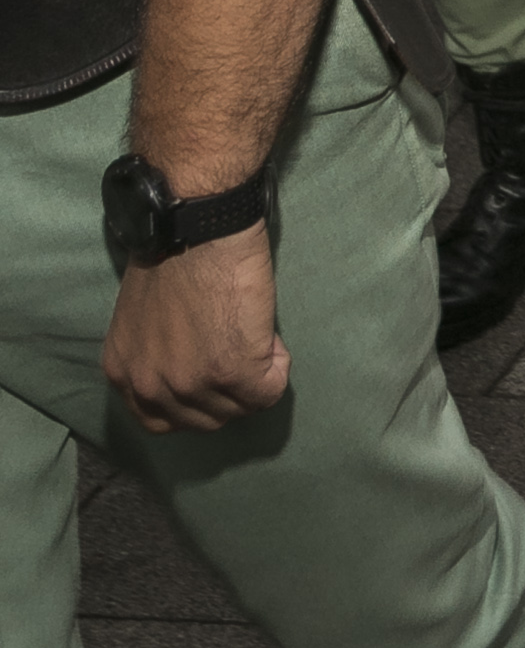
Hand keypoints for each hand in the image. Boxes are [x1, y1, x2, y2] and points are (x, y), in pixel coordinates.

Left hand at [103, 225, 287, 433]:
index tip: (210, 372)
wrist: (198, 227)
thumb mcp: (141, 318)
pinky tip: (267, 335)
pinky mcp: (232, 372)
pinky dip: (277, 366)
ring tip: (252, 334)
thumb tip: (186, 365)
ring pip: (239, 408)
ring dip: (255, 375)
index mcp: (123, 372)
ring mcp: (190, 383)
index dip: (194, 399)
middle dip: (228, 391)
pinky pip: (269, 392)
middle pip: (204, 420)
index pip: (161, 419)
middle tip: (238, 347)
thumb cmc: (173, 253)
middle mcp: (150, 387)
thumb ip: (154, 353)